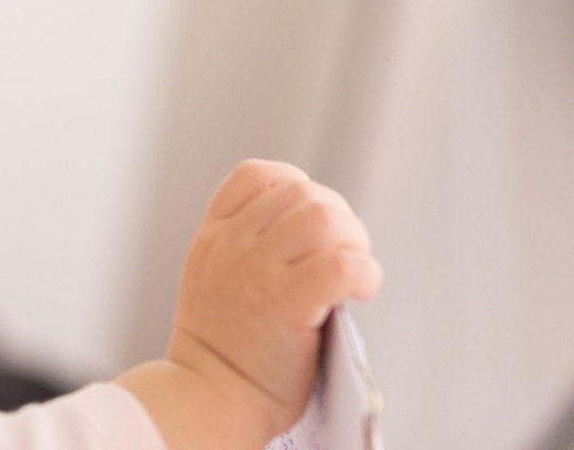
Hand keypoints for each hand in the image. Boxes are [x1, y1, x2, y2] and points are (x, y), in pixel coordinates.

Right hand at [118, 159, 381, 449]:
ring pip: (324, 218)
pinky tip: (361, 292)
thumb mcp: (213, 281)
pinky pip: (341, 264)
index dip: (295, 186)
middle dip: (338, 217)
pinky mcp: (286, 302)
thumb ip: (247, 250)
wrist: (208, 398)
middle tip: (346, 255)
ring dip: (354, 241)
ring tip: (354, 273)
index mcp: (213, 238)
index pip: (255, 175)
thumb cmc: (223, 353)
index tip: (311, 221)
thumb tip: (318, 237)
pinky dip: (365, 273)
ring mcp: (256, 271)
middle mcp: (232, 245)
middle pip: (302, 193)